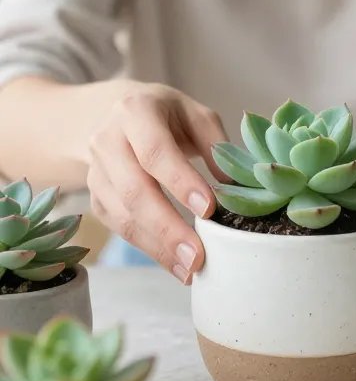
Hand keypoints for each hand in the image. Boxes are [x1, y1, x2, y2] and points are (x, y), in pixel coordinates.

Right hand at [87, 82, 229, 282]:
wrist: (116, 114)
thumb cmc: (166, 116)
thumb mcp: (194, 114)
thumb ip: (215, 145)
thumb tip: (234, 188)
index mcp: (136, 111)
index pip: (155, 150)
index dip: (180, 181)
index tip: (209, 210)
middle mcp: (107, 140)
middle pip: (134, 189)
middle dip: (167, 227)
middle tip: (198, 256)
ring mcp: (96, 171)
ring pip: (123, 215)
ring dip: (157, 246)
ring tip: (190, 270)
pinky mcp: (95, 197)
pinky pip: (119, 227)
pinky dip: (148, 248)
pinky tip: (174, 264)